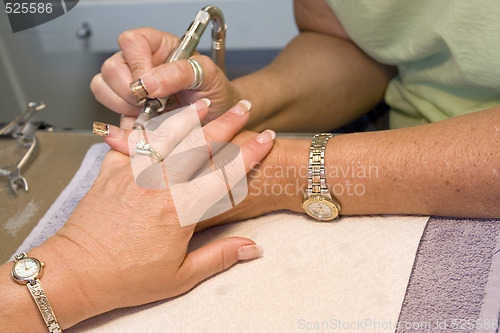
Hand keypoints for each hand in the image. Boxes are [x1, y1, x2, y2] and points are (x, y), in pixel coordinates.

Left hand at [1, 99, 274, 330]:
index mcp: (181, 210)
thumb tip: (252, 249)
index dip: (250, 153)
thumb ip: (219, 257)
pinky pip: (130, 140)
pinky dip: (143, 126)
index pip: (225, 174)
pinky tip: (152, 116)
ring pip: (166, 135)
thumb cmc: (126, 277)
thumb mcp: (180, 277)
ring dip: (188, 117)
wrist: (76, 271)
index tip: (266, 137)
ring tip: (203, 103)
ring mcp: (133, 173)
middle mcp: (159, 184)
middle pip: (200, 145)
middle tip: (243, 107)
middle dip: (226, 123)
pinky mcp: (111, 170)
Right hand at [90, 27, 241, 124]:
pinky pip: (107, 108)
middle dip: (131, 91)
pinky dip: (125, 118)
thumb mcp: (207, 76)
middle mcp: (140, 62)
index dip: (138, 64)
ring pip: (102, 86)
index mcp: (159, 45)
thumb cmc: (214, 93)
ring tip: (152, 111)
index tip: (152, 86)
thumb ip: (180, 73)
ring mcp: (130, 83)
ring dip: (126, 105)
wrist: (217, 119)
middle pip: (112, 66)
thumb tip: (148, 82)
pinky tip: (145, 119)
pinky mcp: (126, 106)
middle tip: (155, 102)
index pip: (131, 41)